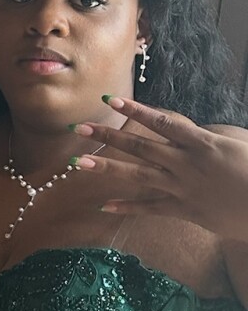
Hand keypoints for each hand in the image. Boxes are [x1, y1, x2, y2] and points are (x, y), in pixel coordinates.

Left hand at [72, 97, 247, 242]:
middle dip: (108, 136)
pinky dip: (127, 206)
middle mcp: (186, 163)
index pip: (161, 122)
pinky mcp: (185, 210)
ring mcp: (183, 187)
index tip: (110, 100)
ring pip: (138, 175)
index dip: (135, 110)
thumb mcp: (235, 142)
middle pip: (140, 146)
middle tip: (79, 128)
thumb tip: (189, 132)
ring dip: (106, 167)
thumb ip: (208, 136)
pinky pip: (150, 208)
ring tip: (79, 162)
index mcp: (201, 142)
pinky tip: (104, 205)